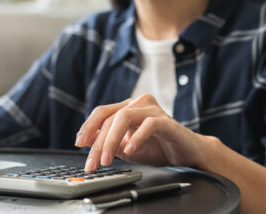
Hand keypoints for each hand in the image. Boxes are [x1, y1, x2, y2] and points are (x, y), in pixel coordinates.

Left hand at [75, 94, 210, 171]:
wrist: (187, 154)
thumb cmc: (158, 148)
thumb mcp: (126, 148)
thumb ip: (109, 143)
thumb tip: (87, 143)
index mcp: (128, 107)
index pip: (102, 112)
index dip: (88, 127)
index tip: (78, 144)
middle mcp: (138, 103)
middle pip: (110, 117)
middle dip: (98, 142)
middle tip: (92, 163)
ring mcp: (152, 109)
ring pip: (124, 117)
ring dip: (111, 140)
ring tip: (107, 159)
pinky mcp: (166, 121)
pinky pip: (148, 124)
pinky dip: (136, 138)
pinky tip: (130, 150)